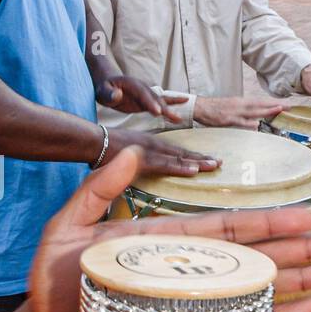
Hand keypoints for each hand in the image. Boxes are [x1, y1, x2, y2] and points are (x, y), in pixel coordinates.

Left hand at [27, 147, 310, 311]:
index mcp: (167, 242)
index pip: (228, 229)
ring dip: (304, 282)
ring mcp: (192, 304)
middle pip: (258, 257)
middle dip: (307, 251)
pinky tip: (306, 310)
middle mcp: (188, 271)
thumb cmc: (53, 283)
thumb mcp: (67, 228)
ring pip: (258, 290)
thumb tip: (128, 150)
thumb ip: (97, 190)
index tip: (309, 215)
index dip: (269, 224)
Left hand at [96, 75, 188, 124]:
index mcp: (132, 84)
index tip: (157, 112)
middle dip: (164, 108)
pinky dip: (172, 105)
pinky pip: (161, 103)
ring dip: (170, 110)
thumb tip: (117, 95)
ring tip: (179, 118)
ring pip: (160, 101)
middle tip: (173, 117)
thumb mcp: (103, 90)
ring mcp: (146, 94)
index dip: (150, 102)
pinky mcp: (148, 101)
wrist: (107, 83)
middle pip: (155, 98)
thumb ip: (110, 94)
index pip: (142, 94)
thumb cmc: (103, 88)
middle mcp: (142, 88)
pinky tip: (183, 107)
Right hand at [103, 125, 219, 175]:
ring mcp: (148, 151)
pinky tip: (194, 170)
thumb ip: (133, 162)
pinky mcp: (141, 159)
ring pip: (177, 158)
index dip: (190, 156)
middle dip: (200, 158)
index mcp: (149, 145)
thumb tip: (138, 168)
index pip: (174, 152)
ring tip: (215, 166)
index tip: (206, 161)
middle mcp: (152, 146)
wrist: (90, 140)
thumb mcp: (123, 154)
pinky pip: (164, 165)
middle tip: (220, 163)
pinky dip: (180, 167)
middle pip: (180, 153)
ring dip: (197, 162)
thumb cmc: (102, 148)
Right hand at [193, 95, 283, 127]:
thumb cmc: (215, 108)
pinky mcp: (226, 119)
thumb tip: (255, 118)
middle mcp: (240, 105)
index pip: (260, 101)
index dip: (273, 102)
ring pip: (253, 111)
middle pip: (260, 105)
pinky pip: (239, 122)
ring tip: (279, 110)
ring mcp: (234, 112)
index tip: (285, 104)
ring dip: (266, 110)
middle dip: (275, 105)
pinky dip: (247, 123)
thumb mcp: (231, 107)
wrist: (199, 107)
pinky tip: (256, 125)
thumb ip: (243, 111)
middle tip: (289, 106)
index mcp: (241, 102)